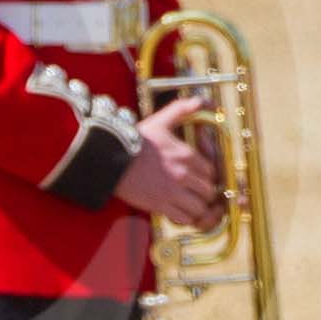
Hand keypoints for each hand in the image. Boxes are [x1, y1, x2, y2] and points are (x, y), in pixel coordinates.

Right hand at [114, 96, 227, 230]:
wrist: (109, 159)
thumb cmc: (135, 140)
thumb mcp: (160, 121)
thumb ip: (183, 109)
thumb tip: (204, 100)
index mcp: (186, 155)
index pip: (211, 172)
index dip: (207, 176)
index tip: (199, 178)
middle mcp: (183, 175)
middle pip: (208, 191)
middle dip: (204, 193)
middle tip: (196, 192)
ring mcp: (172, 192)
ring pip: (199, 208)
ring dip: (196, 208)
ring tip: (189, 204)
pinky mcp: (160, 205)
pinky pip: (184, 219)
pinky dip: (184, 217)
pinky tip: (177, 210)